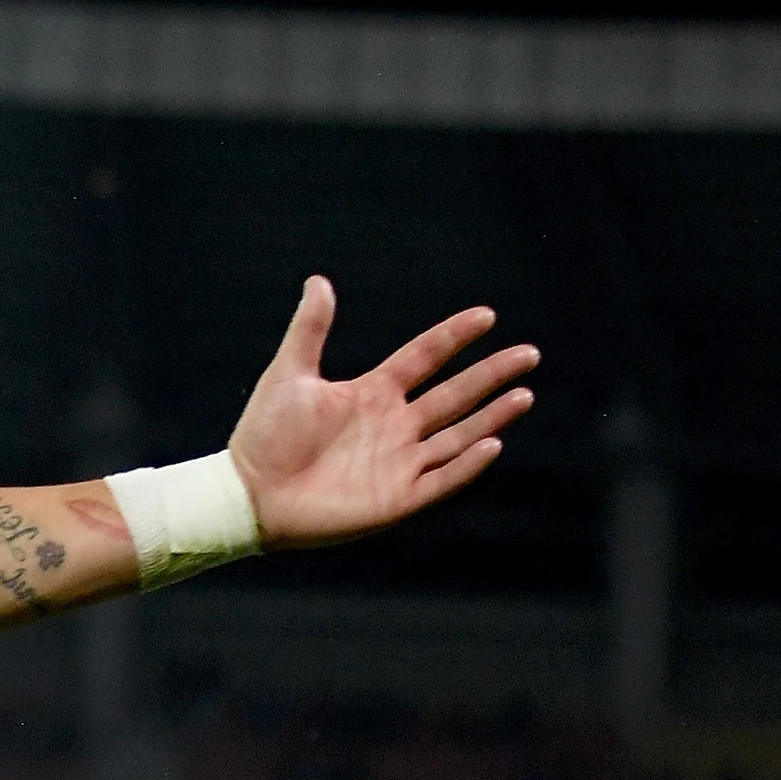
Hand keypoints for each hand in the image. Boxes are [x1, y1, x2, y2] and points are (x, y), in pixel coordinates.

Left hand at [227, 277, 536, 549]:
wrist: (251, 493)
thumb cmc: (265, 434)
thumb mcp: (289, 374)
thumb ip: (310, 330)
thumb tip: (319, 281)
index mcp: (371, 393)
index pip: (424, 358)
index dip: (454, 337)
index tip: (487, 315)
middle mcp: (393, 425)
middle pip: (454, 394)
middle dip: (491, 374)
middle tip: (529, 353)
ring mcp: (399, 462)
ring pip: (458, 435)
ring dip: (491, 417)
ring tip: (524, 394)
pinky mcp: (397, 498)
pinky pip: (442, 478)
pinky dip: (467, 463)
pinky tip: (492, 443)